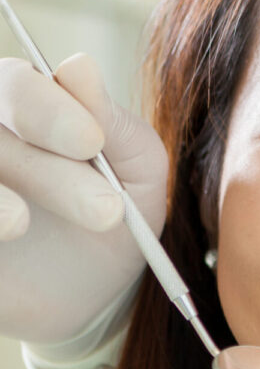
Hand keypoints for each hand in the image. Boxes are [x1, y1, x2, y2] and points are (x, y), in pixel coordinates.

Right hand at [0, 54, 167, 345]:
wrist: (79, 304)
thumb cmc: (109, 229)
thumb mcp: (137, 178)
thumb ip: (115, 126)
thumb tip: (77, 65)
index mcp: (27, 108)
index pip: (19, 84)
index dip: (48, 110)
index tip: (91, 143)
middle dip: (45, 168)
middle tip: (106, 211)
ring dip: (5, 190)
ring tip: (29, 226)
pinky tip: (8, 228)